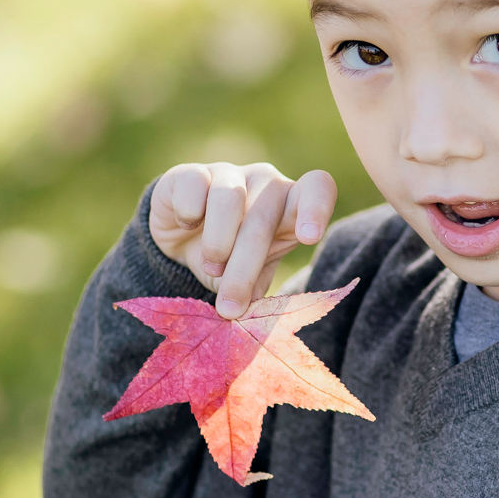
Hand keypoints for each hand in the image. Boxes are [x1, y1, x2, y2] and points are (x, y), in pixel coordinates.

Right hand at [150, 163, 338, 317]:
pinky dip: (189, 213)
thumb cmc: (231, 263)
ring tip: (211, 267)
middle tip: (231, 306)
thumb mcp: (252, 280)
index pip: (317, 188)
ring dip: (218, 243)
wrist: (180, 247)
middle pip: (264, 219)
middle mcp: (266, 182)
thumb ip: (262, 293)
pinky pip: (194, 185)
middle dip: (245, 268)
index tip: (309, 237)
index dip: (316, 208)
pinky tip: (188, 226)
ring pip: (229, 199)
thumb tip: (260, 324)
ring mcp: (230, 173)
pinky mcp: (191, 173)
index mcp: (292, 205)